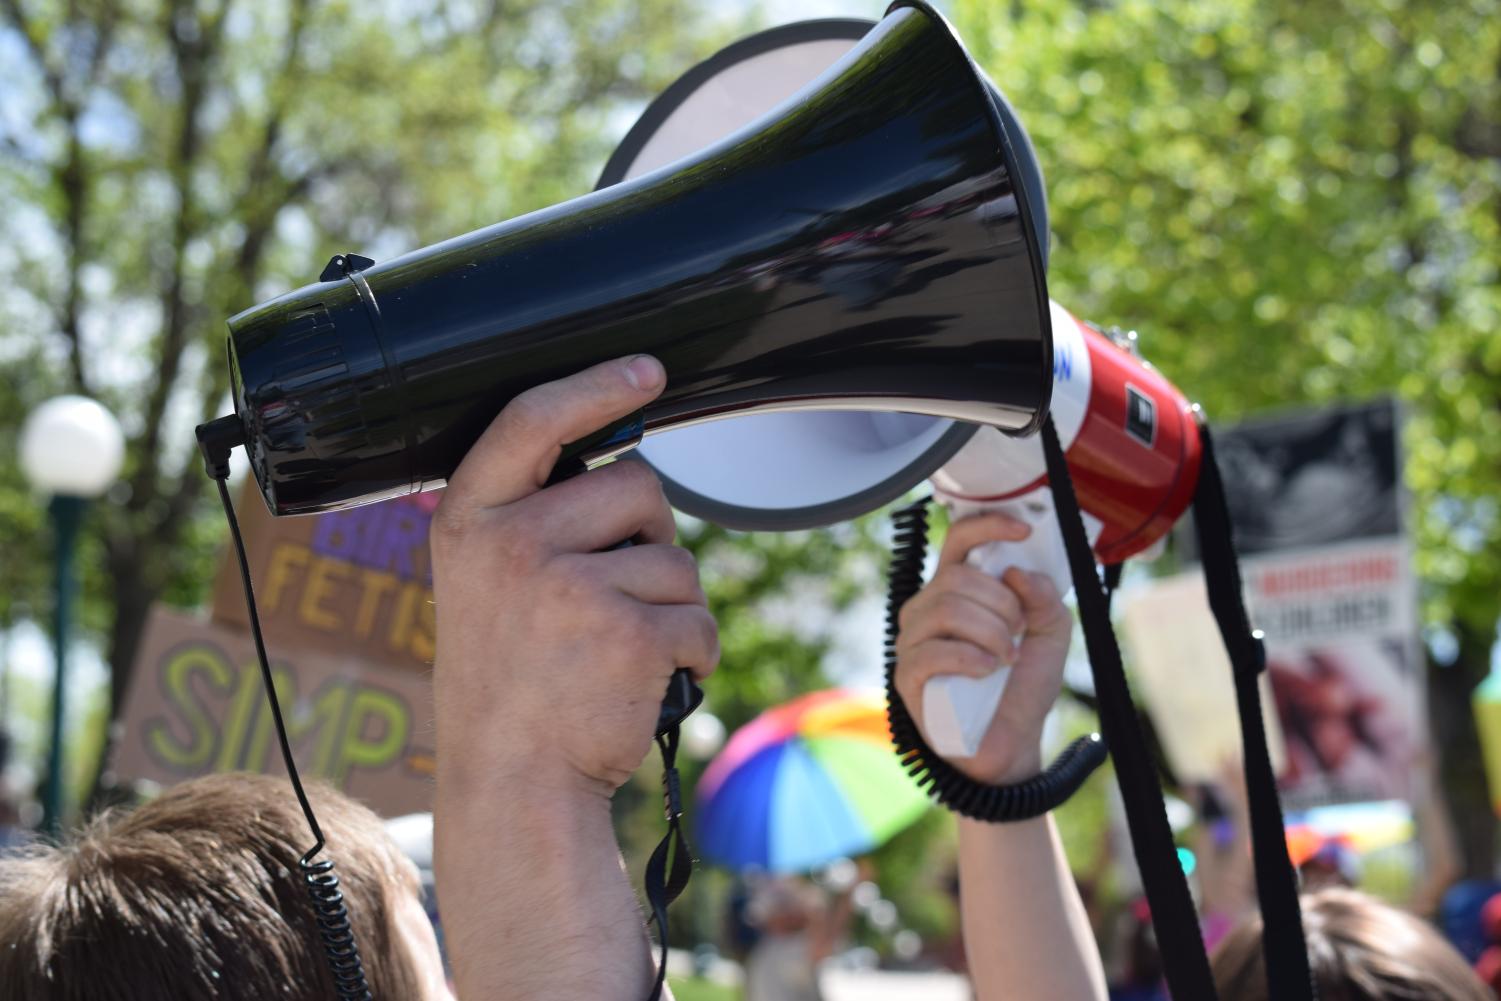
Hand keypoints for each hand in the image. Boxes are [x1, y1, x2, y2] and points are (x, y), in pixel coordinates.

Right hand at [429, 355, 719, 798]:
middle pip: (638, 485)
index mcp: (470, 519)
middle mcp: (511, 544)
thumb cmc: (511, 678)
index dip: (595, 387)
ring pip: (676, 557)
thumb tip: (625, 466)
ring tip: (615, 651)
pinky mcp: (628, 633)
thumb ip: (530, 518)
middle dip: (648, 535)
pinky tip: (647, 679)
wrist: (512, 781)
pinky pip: (699, 616)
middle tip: (608, 598)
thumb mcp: (485, 581)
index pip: (533, 419)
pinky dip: (693, 650)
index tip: (646, 369)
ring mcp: (569, 587)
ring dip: (671, 603)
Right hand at [893, 512, 1070, 783]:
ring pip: (947, 610)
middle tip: (1019, 632)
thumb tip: (1017, 572)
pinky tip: (987, 670)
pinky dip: (969, 657)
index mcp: (960, 590)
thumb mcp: (1051, 634)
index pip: (959, 541)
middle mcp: (929, 608)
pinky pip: (933, 651)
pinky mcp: (908, 675)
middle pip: (956, 578)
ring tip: (1007, 657)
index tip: (1023, 530)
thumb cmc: (1022, 684)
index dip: (987, 526)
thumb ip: (1045, 598)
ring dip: (990, 632)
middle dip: (1000, 603)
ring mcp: (913, 641)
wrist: (1011, 740)